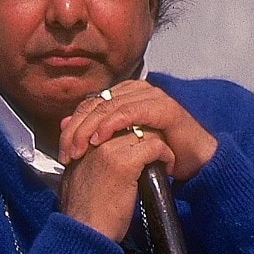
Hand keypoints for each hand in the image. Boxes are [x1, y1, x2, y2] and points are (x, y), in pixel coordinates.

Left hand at [57, 80, 217, 180]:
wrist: (191, 163)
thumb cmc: (156, 154)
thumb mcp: (120, 144)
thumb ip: (96, 131)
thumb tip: (64, 123)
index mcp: (124, 95)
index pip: (89, 105)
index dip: (72, 127)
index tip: (62, 151)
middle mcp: (136, 91)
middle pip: (95, 104)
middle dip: (77, 130)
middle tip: (66, 153)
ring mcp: (151, 96)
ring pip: (109, 107)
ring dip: (90, 129)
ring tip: (79, 149)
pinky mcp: (163, 108)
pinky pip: (130, 112)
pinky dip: (112, 124)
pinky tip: (100, 140)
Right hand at [59, 123, 175, 242]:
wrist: (82, 234)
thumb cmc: (81, 213)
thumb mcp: (75, 178)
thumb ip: (82, 158)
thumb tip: (92, 148)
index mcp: (80, 142)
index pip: (109, 116)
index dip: (130, 126)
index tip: (142, 141)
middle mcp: (92, 140)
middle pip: (129, 120)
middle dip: (146, 132)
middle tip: (156, 149)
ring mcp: (108, 150)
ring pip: (145, 130)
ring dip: (159, 143)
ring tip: (164, 159)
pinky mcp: (124, 163)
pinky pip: (155, 146)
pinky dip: (166, 156)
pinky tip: (167, 168)